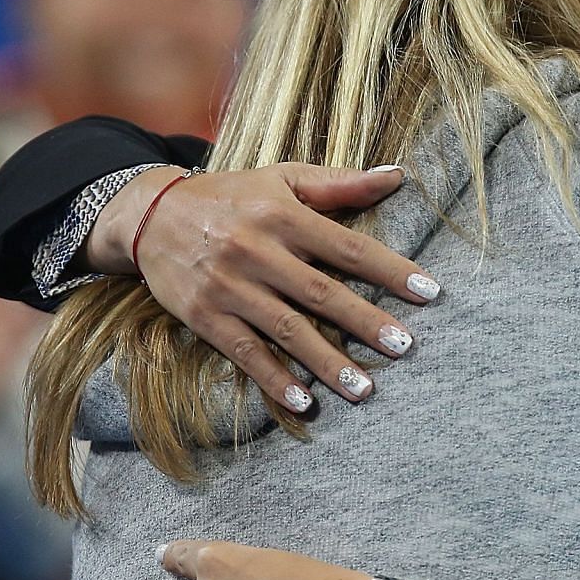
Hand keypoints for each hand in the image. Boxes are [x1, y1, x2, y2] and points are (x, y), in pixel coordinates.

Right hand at [84, 164, 441, 411]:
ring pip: (287, 330)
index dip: (390, 270)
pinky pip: (245, 353)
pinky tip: (305, 403)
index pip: (348, 247)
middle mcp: (258, 251)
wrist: (150, 216)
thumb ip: (339, 183)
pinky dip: (275, 379)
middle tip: (406, 348)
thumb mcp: (281, 179)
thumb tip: (397, 176)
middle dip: (366, 322)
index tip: (429, 292)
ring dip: (327, 362)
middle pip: (322, 293)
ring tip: (365, 389)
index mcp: (283, 216)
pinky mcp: (205, 316)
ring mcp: (230, 287)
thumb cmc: (230, 196)